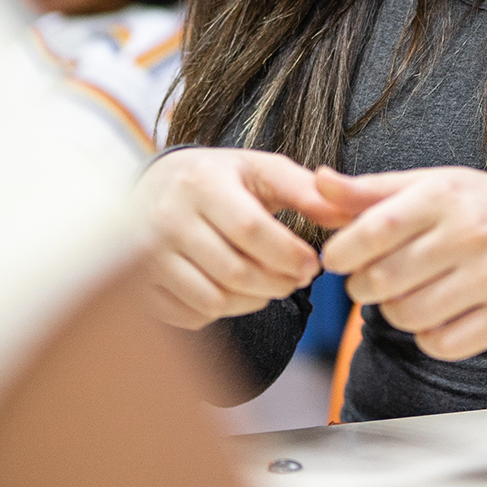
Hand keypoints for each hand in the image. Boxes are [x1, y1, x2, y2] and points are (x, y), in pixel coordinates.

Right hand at [133, 148, 329, 329]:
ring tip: (270, 285)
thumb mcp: (261, 170)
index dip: (290, 255)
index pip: (252, 230)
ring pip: (213, 300)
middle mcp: (167, 219)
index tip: (313, 265)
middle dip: (279, 284)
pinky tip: (234, 291)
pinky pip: (191, 316)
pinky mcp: (138, 284)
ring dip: (254, 302)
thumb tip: (348, 216)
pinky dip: (222, 312)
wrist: (154, 186)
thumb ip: (305, 190)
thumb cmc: (220, 179)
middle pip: (235, 272)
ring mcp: (146, 256)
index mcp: (201, 183)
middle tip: (296, 279)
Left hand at [313, 166, 486, 360]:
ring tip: (404, 296)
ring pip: (409, 315)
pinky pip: (444, 344)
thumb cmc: (481, 205)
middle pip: (384, 280)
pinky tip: (435, 317)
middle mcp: (470, 234)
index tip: (336, 259)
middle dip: (361, 287)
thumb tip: (317, 182)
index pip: (375, 230)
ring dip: (394, 312)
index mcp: (444, 196)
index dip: (342, 252)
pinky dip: (428, 337)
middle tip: (368, 281)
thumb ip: (371, 191)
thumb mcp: (430, 185)